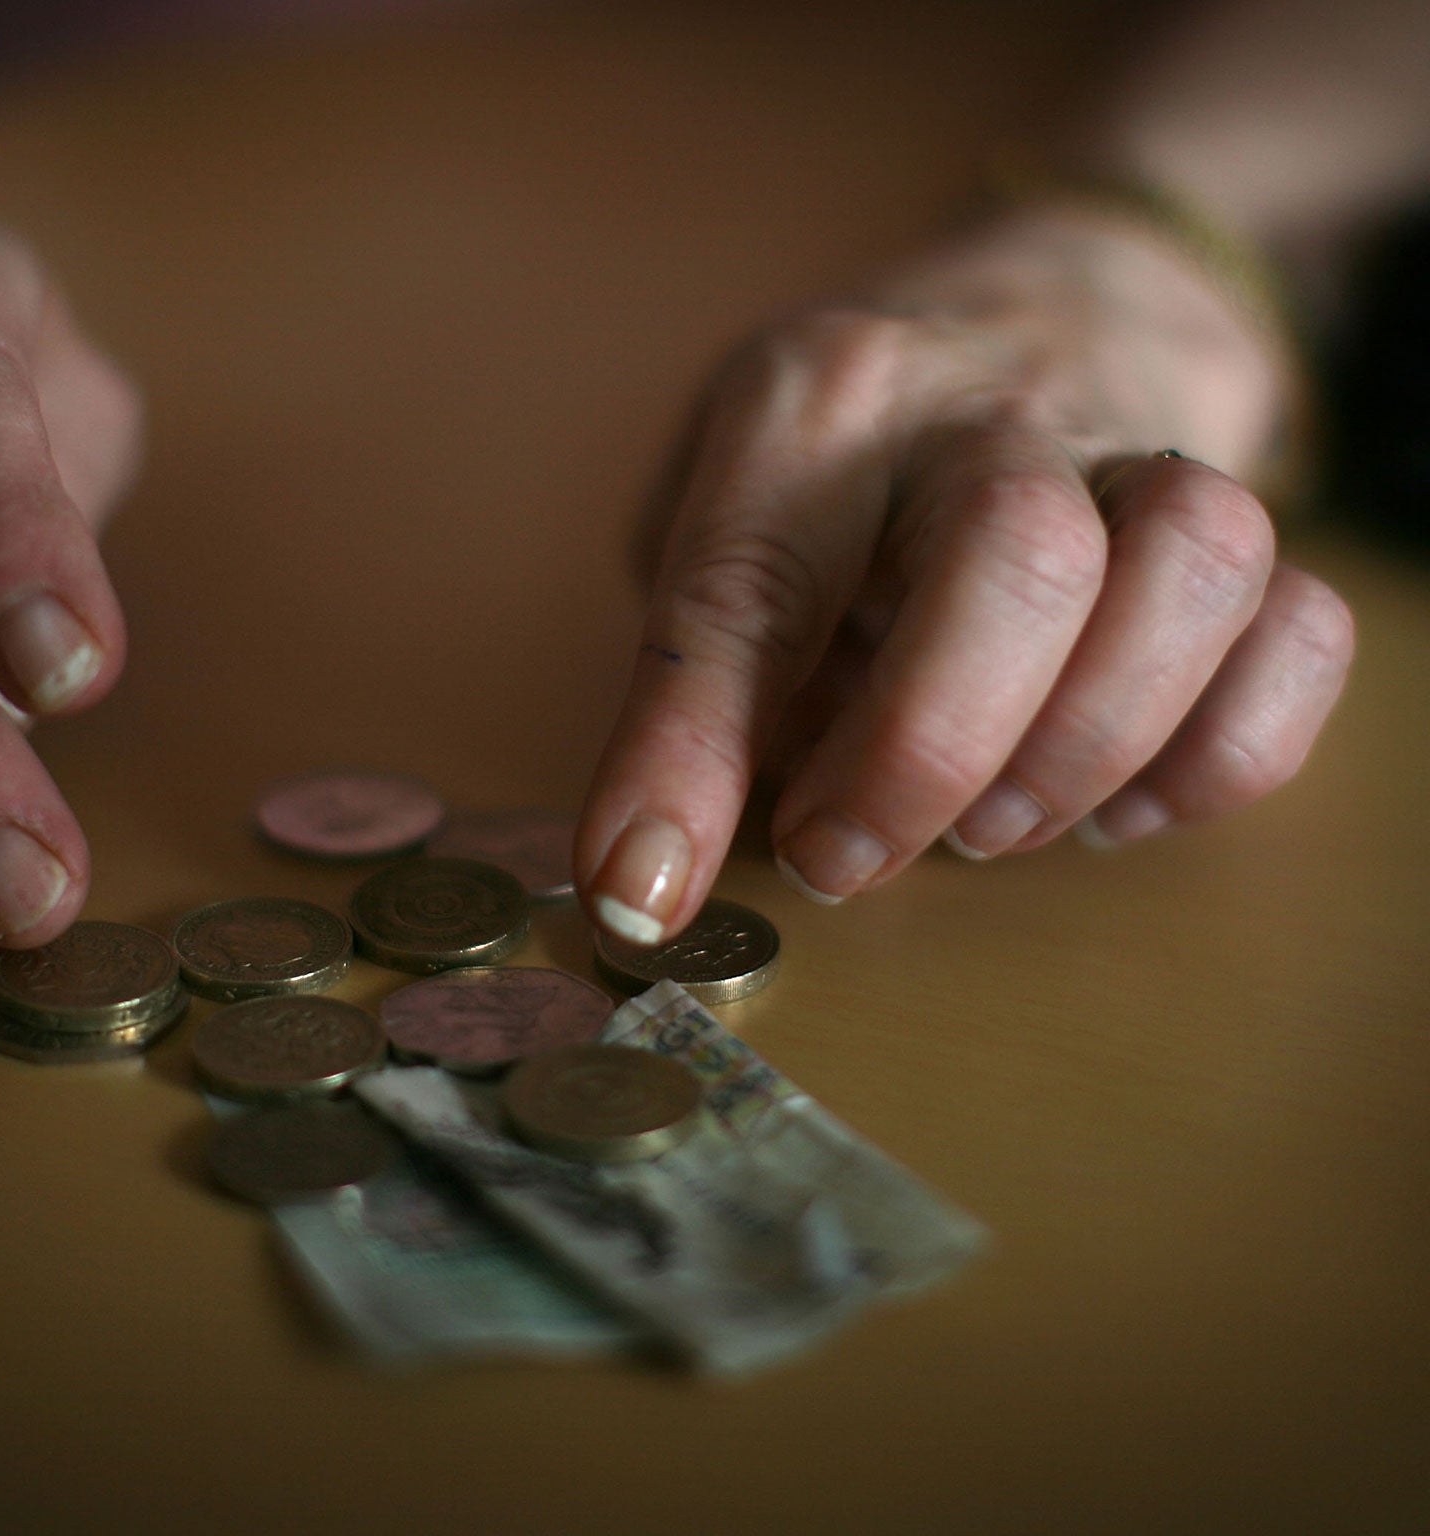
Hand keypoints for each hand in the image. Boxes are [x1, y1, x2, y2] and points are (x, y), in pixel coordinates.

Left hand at [576, 205, 1354, 940]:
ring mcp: (1132, 450)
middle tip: (845, 857)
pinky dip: (1221, 755)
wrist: (1056, 297)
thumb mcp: (723, 510)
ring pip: (1188, 566)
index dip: (684, 754)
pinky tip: (1122, 803)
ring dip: (1084, 744)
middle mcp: (979, 410)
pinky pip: (1299, 630)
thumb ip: (706, 662)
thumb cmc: (852, 451)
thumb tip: (675, 853)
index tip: (639, 890)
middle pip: (1011, 554)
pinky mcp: (1246, 514)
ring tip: (992, 828)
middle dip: (924, 752)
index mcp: (814, 405)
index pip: (742, 584)